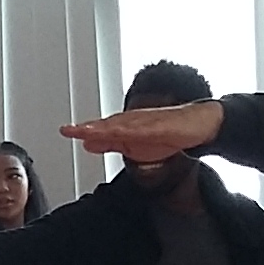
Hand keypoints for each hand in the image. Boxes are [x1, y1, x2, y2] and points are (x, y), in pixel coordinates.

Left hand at [63, 100, 222, 160]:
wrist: (198, 124)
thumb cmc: (167, 133)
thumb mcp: (133, 144)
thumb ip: (110, 143)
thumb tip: (86, 144)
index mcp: (125, 126)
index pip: (100, 129)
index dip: (82, 131)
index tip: (64, 131)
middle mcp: (133, 121)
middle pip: (107, 125)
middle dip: (88, 128)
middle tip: (69, 130)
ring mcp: (148, 121)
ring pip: (124, 124)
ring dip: (105, 127)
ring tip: (88, 130)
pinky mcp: (163, 124)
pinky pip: (147, 127)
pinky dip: (134, 129)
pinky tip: (122, 131)